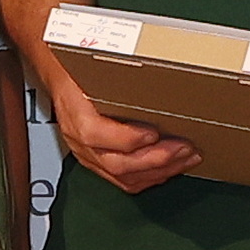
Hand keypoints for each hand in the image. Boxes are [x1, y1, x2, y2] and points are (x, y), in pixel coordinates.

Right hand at [45, 56, 197, 192]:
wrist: (62, 79)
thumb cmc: (81, 72)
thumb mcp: (94, 68)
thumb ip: (119, 74)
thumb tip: (158, 71)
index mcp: (77, 115)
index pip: (96, 135)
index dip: (129, 138)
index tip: (157, 133)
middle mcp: (80, 141)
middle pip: (117, 163)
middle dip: (157, 159)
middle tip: (185, 148)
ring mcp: (88, 156)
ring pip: (124, 177)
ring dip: (160, 171)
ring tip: (186, 159)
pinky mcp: (98, 163)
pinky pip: (124, 180)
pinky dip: (151, 177)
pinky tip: (170, 168)